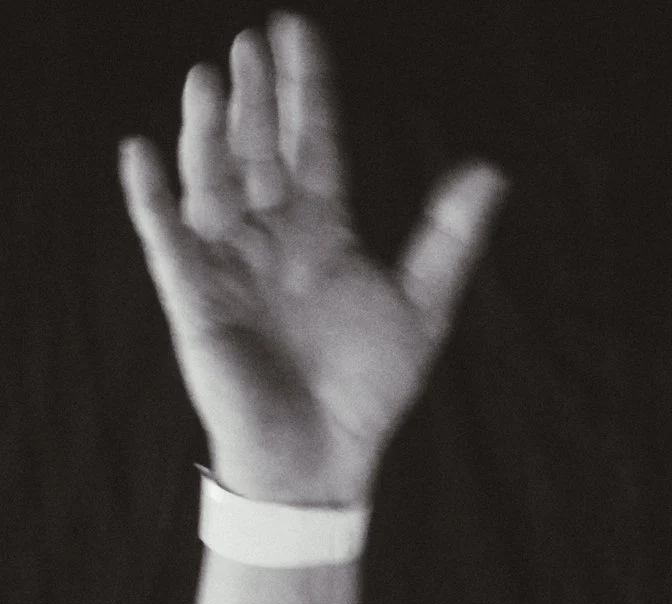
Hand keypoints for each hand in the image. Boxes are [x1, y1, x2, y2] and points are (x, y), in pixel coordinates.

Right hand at [120, 13, 503, 505]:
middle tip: (251, 42)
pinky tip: (145, 153)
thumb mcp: (423, 306)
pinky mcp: (193, 295)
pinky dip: (151, 196)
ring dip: (209, 132)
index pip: (312, 142)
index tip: (296, 33)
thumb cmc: (367, 386)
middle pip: (259, 149)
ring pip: (213, 179)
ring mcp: (228, 260)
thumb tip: (490, 171)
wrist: (323, 457)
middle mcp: (270, 234)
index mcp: (322, 230)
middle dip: (256, 98)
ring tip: (210, 79)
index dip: (305, 89)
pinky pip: (164, 236)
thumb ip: (449, 238)